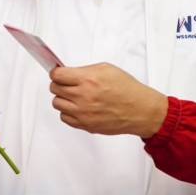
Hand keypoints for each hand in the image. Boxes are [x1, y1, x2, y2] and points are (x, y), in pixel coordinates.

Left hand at [48, 63, 168, 137]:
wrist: (141, 110)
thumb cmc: (127, 89)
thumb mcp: (106, 69)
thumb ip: (84, 70)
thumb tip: (67, 72)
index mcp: (88, 80)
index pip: (57, 75)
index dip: (56, 73)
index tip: (58, 73)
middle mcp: (83, 96)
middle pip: (54, 88)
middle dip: (60, 84)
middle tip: (68, 84)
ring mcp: (83, 112)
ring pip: (57, 103)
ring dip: (63, 98)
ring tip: (75, 96)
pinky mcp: (85, 125)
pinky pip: (64, 117)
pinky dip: (68, 112)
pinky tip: (79, 108)